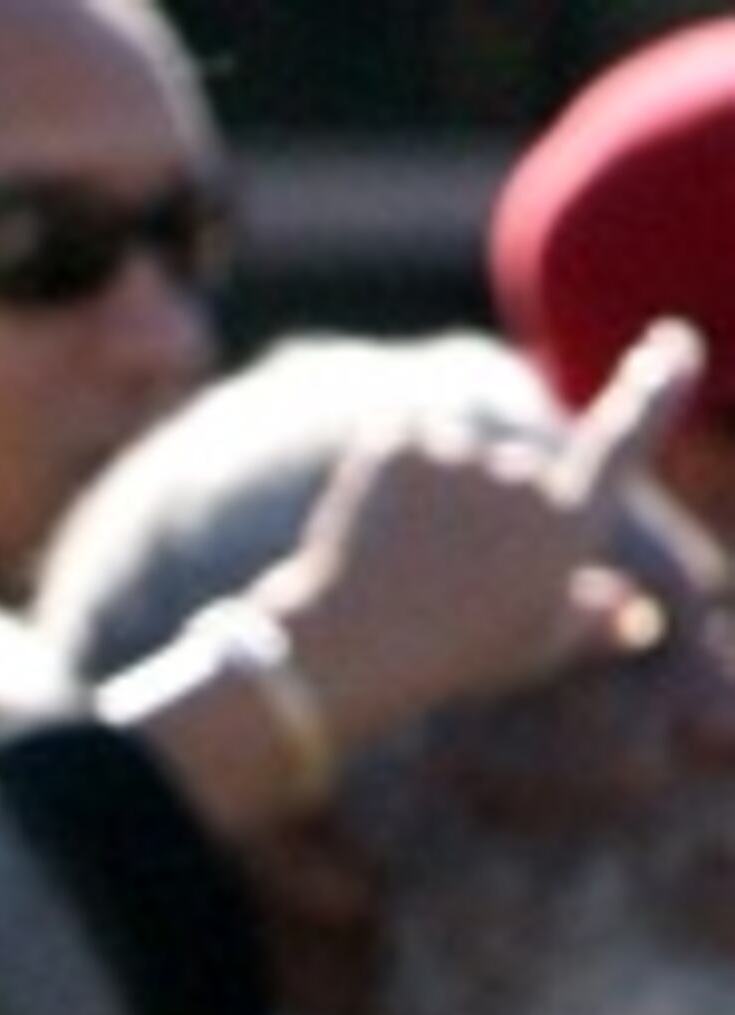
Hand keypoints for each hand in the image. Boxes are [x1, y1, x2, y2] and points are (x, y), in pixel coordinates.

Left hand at [261, 318, 702, 767]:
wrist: (347, 653)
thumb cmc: (448, 662)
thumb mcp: (531, 649)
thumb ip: (588, 620)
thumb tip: (631, 613)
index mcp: (566, 522)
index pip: (624, 442)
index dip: (652, 394)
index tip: (671, 348)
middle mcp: (523, 473)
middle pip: (513, 478)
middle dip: (486, 520)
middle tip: (445, 586)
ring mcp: (460, 451)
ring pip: (452, 469)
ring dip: (431, 509)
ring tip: (401, 571)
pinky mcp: (399, 441)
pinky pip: (401, 456)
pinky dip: (385, 492)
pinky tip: (367, 541)